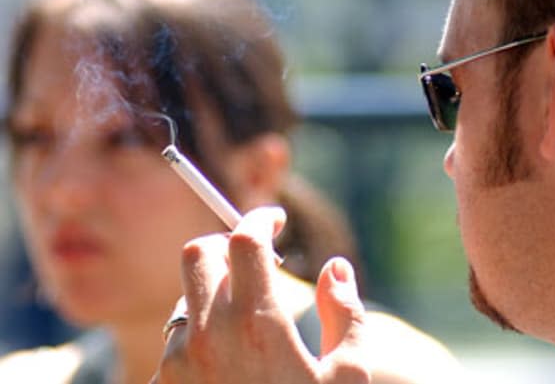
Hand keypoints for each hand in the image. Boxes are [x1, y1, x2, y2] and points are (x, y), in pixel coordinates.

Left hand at [150, 206, 369, 383]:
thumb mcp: (348, 375)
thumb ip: (346, 312)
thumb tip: (336, 268)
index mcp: (259, 324)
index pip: (246, 238)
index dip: (261, 216)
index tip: (275, 217)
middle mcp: (209, 335)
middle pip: (199, 254)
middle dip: (227, 246)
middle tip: (256, 261)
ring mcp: (180, 362)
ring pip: (186, 296)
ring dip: (214, 293)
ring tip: (249, 321)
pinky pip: (176, 339)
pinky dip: (200, 331)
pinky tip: (229, 360)